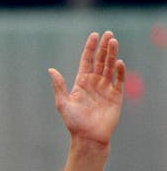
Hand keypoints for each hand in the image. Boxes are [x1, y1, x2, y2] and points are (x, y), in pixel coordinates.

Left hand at [48, 31, 125, 145]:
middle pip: (100, 61)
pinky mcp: (116, 96)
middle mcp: (94, 83)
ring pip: (110, 67)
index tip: (94, 35)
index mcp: (81, 83)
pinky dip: (119, 71)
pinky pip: (118, 80)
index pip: (86, 61)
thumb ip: (59, 85)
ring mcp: (105, 89)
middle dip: (104, 47)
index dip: (90, 48)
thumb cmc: (74, 122)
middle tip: (108, 33)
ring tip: (114, 41)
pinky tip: (118, 63)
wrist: (88, 137)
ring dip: (112, 54)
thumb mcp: (63, 103)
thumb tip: (51, 69)